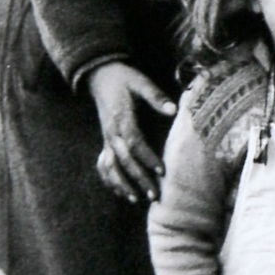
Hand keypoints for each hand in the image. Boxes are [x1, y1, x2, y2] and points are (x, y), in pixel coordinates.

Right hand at [87, 61, 175, 204]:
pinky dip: (109, 180)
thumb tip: (173, 109)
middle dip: (138, 178)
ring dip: (122, 184)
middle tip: (154, 194)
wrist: (100, 76)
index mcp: (121, 118)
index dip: (147, 157)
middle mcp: (111, 132)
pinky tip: (120, 192)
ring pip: (111, 167)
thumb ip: (156, 96)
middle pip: (124, 160)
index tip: (161, 170)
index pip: (134, 142)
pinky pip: (103, 165)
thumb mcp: (140, 82)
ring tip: (136, 199)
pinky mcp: (105, 141)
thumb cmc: (124, 79)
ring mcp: (106, 139)